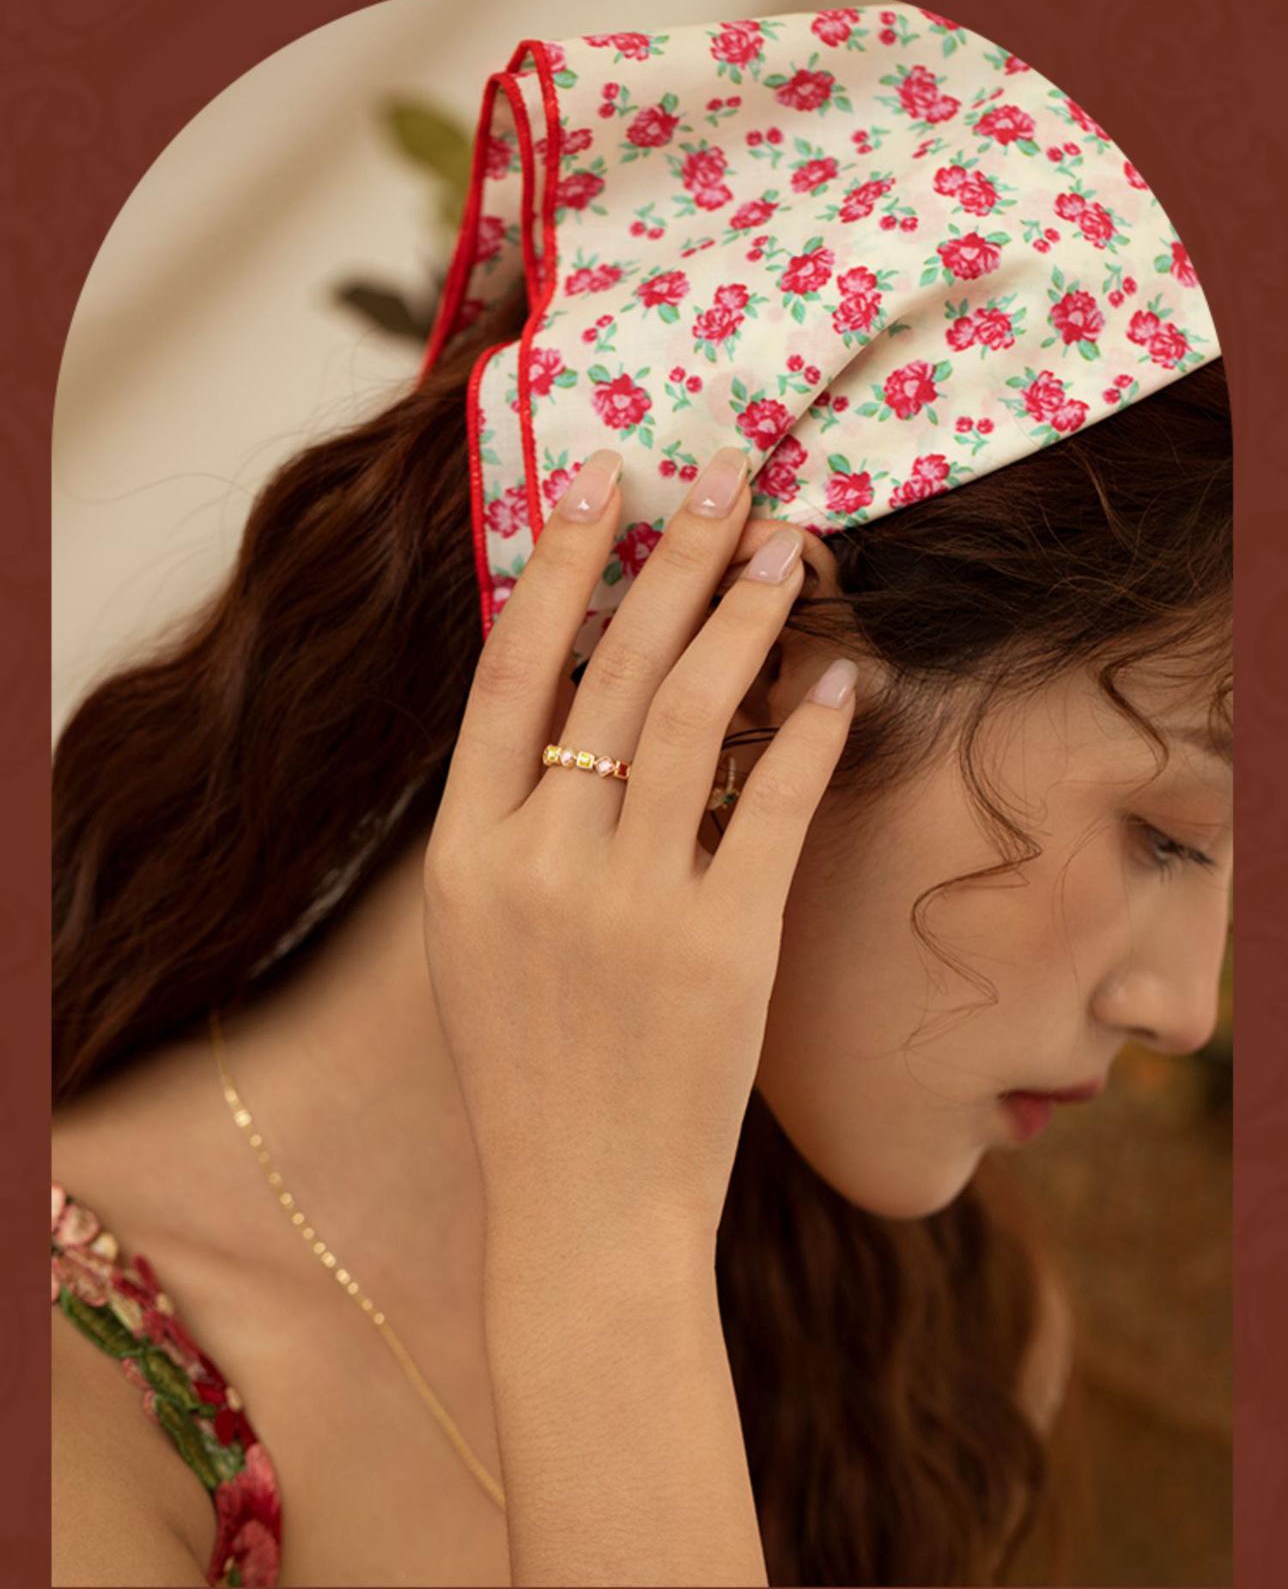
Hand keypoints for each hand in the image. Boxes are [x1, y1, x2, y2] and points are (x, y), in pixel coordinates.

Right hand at [421, 443, 858, 1248]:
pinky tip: (840, 673)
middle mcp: (540, 862)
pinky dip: (810, 732)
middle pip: (613, 670)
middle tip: (726, 473)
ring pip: (694, 717)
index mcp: (465, 853)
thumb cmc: (530, 1068)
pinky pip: (772, 809)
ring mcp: (631, 906)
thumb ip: (512, 820)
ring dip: (746, 616)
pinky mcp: (724, 948)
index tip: (599, 479)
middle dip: (675, 555)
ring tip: (788, 546)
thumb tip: (574, 695)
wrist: (582, 1209)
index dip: (558, 565)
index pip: (511, 670)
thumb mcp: (478, 934)